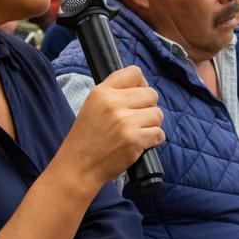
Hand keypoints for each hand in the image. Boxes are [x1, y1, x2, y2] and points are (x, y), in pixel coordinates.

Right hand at [58, 66, 164, 186]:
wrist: (79, 166)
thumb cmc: (87, 138)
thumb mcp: (93, 106)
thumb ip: (115, 93)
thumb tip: (143, 86)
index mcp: (102, 92)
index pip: (134, 73)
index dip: (141, 84)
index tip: (137, 96)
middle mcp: (113, 103)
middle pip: (151, 94)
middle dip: (149, 107)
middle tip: (138, 119)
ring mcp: (125, 121)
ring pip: (157, 114)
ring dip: (152, 124)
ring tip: (138, 132)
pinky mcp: (134, 139)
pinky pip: (159, 133)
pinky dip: (154, 139)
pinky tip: (141, 143)